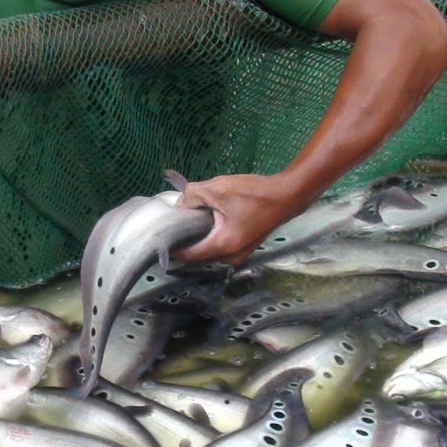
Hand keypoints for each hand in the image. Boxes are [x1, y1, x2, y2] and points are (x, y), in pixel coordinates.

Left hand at [174, 172, 313, 264]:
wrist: (288, 194)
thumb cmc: (255, 193)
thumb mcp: (217, 189)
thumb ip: (192, 196)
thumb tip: (179, 205)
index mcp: (223, 246)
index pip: (189, 256)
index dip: (172, 250)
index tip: (158, 242)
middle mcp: (232, 256)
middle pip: (199, 256)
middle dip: (184, 244)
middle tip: (171, 230)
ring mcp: (241, 253)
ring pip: (210, 252)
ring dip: (198, 241)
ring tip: (186, 225)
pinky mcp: (246, 246)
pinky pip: (221, 247)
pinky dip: (211, 238)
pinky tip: (205, 223)